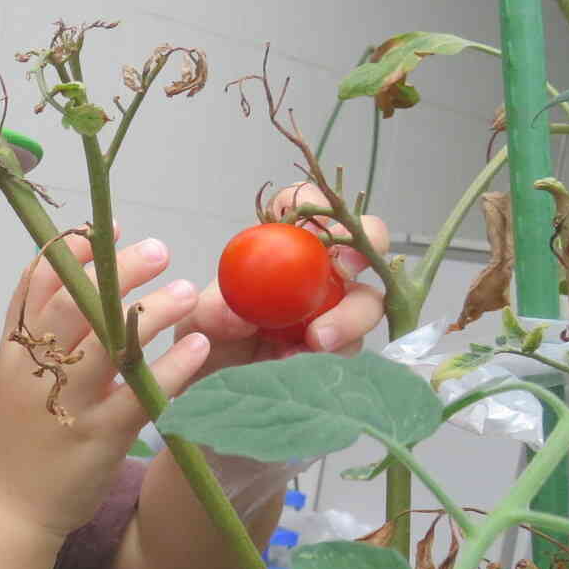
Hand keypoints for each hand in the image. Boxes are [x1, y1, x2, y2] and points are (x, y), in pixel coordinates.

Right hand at [0, 226, 207, 538]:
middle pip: (72, 303)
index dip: (70, 250)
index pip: (35, 285)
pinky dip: (171, 366)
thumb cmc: (21, 439)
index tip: (106, 230)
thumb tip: (83, 279)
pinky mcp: (98, 437)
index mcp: (15, 351)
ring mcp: (66, 404)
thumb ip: (42, 333)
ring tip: (188, 290)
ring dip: (153, 310)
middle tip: (159, 250)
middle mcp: (35, 370)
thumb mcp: (17, 378)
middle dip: (117, 269)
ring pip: (108, 343)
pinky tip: (198, 347)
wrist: (9, 508)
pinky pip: (139, 395)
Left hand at [181, 182, 389, 373]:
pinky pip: (355, 340)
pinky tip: (308, 356)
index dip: (315, 201)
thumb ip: (213, 310)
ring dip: (352, 315)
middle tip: (344, 271)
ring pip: (368, 298)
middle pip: (364, 241)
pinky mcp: (338, 337)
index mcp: (283, 241)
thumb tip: (238, 315)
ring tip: (317, 339)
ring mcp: (335, 301)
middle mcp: (318, 265)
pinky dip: (340, 347)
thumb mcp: (199, 315)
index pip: (306, 202)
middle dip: (364, 248)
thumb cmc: (209, 325)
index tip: (309, 219)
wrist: (212, 367)